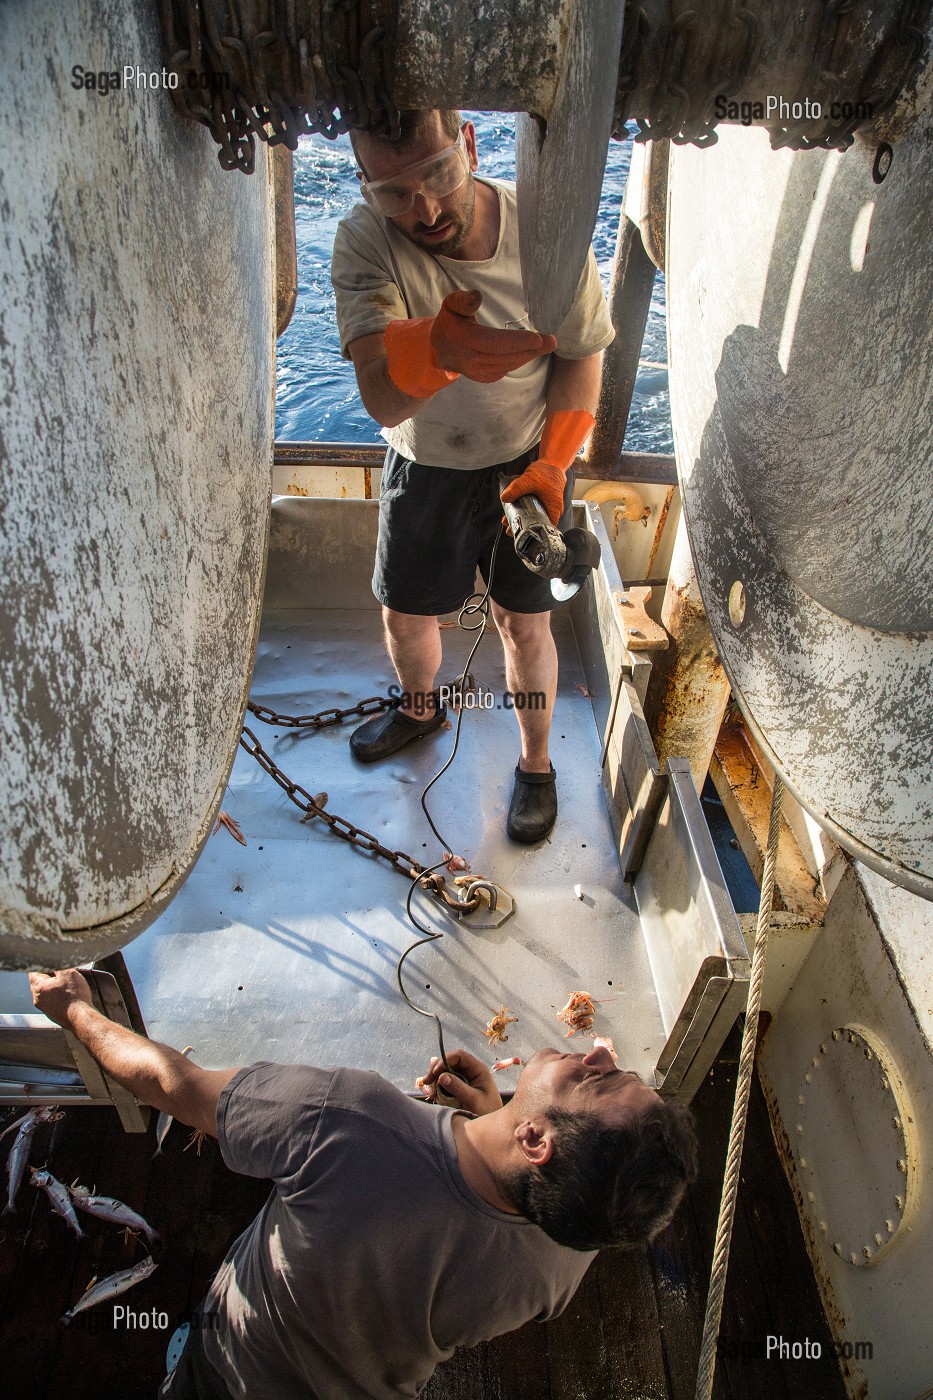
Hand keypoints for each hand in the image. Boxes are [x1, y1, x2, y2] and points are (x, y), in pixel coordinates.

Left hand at [29, 968, 93, 1028]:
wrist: (80, 1017)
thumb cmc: (75, 996)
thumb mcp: (68, 972)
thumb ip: (58, 966)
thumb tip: (54, 964)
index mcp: (38, 987)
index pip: (33, 972)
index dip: (43, 966)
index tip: (52, 964)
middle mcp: (37, 999)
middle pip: (37, 983)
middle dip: (47, 976)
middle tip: (60, 974)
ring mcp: (44, 1008)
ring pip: (44, 993)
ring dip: (52, 988)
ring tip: (66, 986)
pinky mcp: (51, 1014)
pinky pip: (51, 1002)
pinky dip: (57, 997)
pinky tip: (68, 996)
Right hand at [383, 291, 555, 398]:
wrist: (441, 351)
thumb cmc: (450, 323)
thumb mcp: (450, 306)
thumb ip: (462, 300)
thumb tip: (476, 296)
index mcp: (465, 340)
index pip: (494, 342)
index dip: (517, 342)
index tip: (538, 339)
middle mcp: (472, 360)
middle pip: (506, 356)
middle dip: (531, 349)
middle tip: (552, 341)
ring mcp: (479, 372)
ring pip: (509, 364)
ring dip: (529, 355)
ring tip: (546, 345)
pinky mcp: (486, 378)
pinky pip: (507, 369)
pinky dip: (520, 360)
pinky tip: (530, 351)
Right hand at [416, 1048, 502, 1115]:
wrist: (494, 1126)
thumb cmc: (488, 1111)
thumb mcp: (473, 1100)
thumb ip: (458, 1088)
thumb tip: (441, 1076)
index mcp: (478, 1069)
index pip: (459, 1056)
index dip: (445, 1060)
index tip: (434, 1072)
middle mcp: (470, 1071)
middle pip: (449, 1062)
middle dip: (436, 1070)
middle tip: (426, 1082)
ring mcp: (463, 1079)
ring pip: (445, 1072)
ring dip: (434, 1080)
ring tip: (429, 1092)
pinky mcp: (458, 1088)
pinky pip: (444, 1083)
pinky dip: (436, 1087)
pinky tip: (432, 1095)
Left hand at [500, 408, 595, 524]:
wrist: (552, 463)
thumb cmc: (546, 472)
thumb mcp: (529, 480)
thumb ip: (516, 489)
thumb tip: (504, 498)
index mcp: (553, 508)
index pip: (547, 528)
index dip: (535, 533)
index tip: (522, 535)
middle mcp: (552, 510)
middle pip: (538, 524)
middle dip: (523, 527)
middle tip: (510, 530)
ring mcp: (547, 506)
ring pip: (534, 517)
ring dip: (521, 519)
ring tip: (508, 522)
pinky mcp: (542, 502)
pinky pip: (533, 511)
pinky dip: (524, 512)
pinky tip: (513, 512)